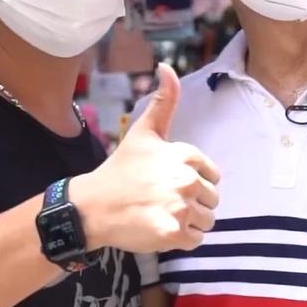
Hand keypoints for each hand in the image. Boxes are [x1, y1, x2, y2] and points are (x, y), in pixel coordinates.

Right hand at [70, 64, 220, 253]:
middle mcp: (187, 180)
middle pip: (212, 201)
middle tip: (163, 201)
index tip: (168, 184)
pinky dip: (181, 239)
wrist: (94, 205)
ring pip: (206, 221)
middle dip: (192, 204)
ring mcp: (180, 208)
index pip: (213, 176)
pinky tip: (161, 229)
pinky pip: (196, 240)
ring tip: (162, 215)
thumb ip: (164, 101)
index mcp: (187, 155)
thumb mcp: (144, 131)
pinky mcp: (173, 233)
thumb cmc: (121, 169)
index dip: (193, 182)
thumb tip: (167, 66)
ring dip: (189, 223)